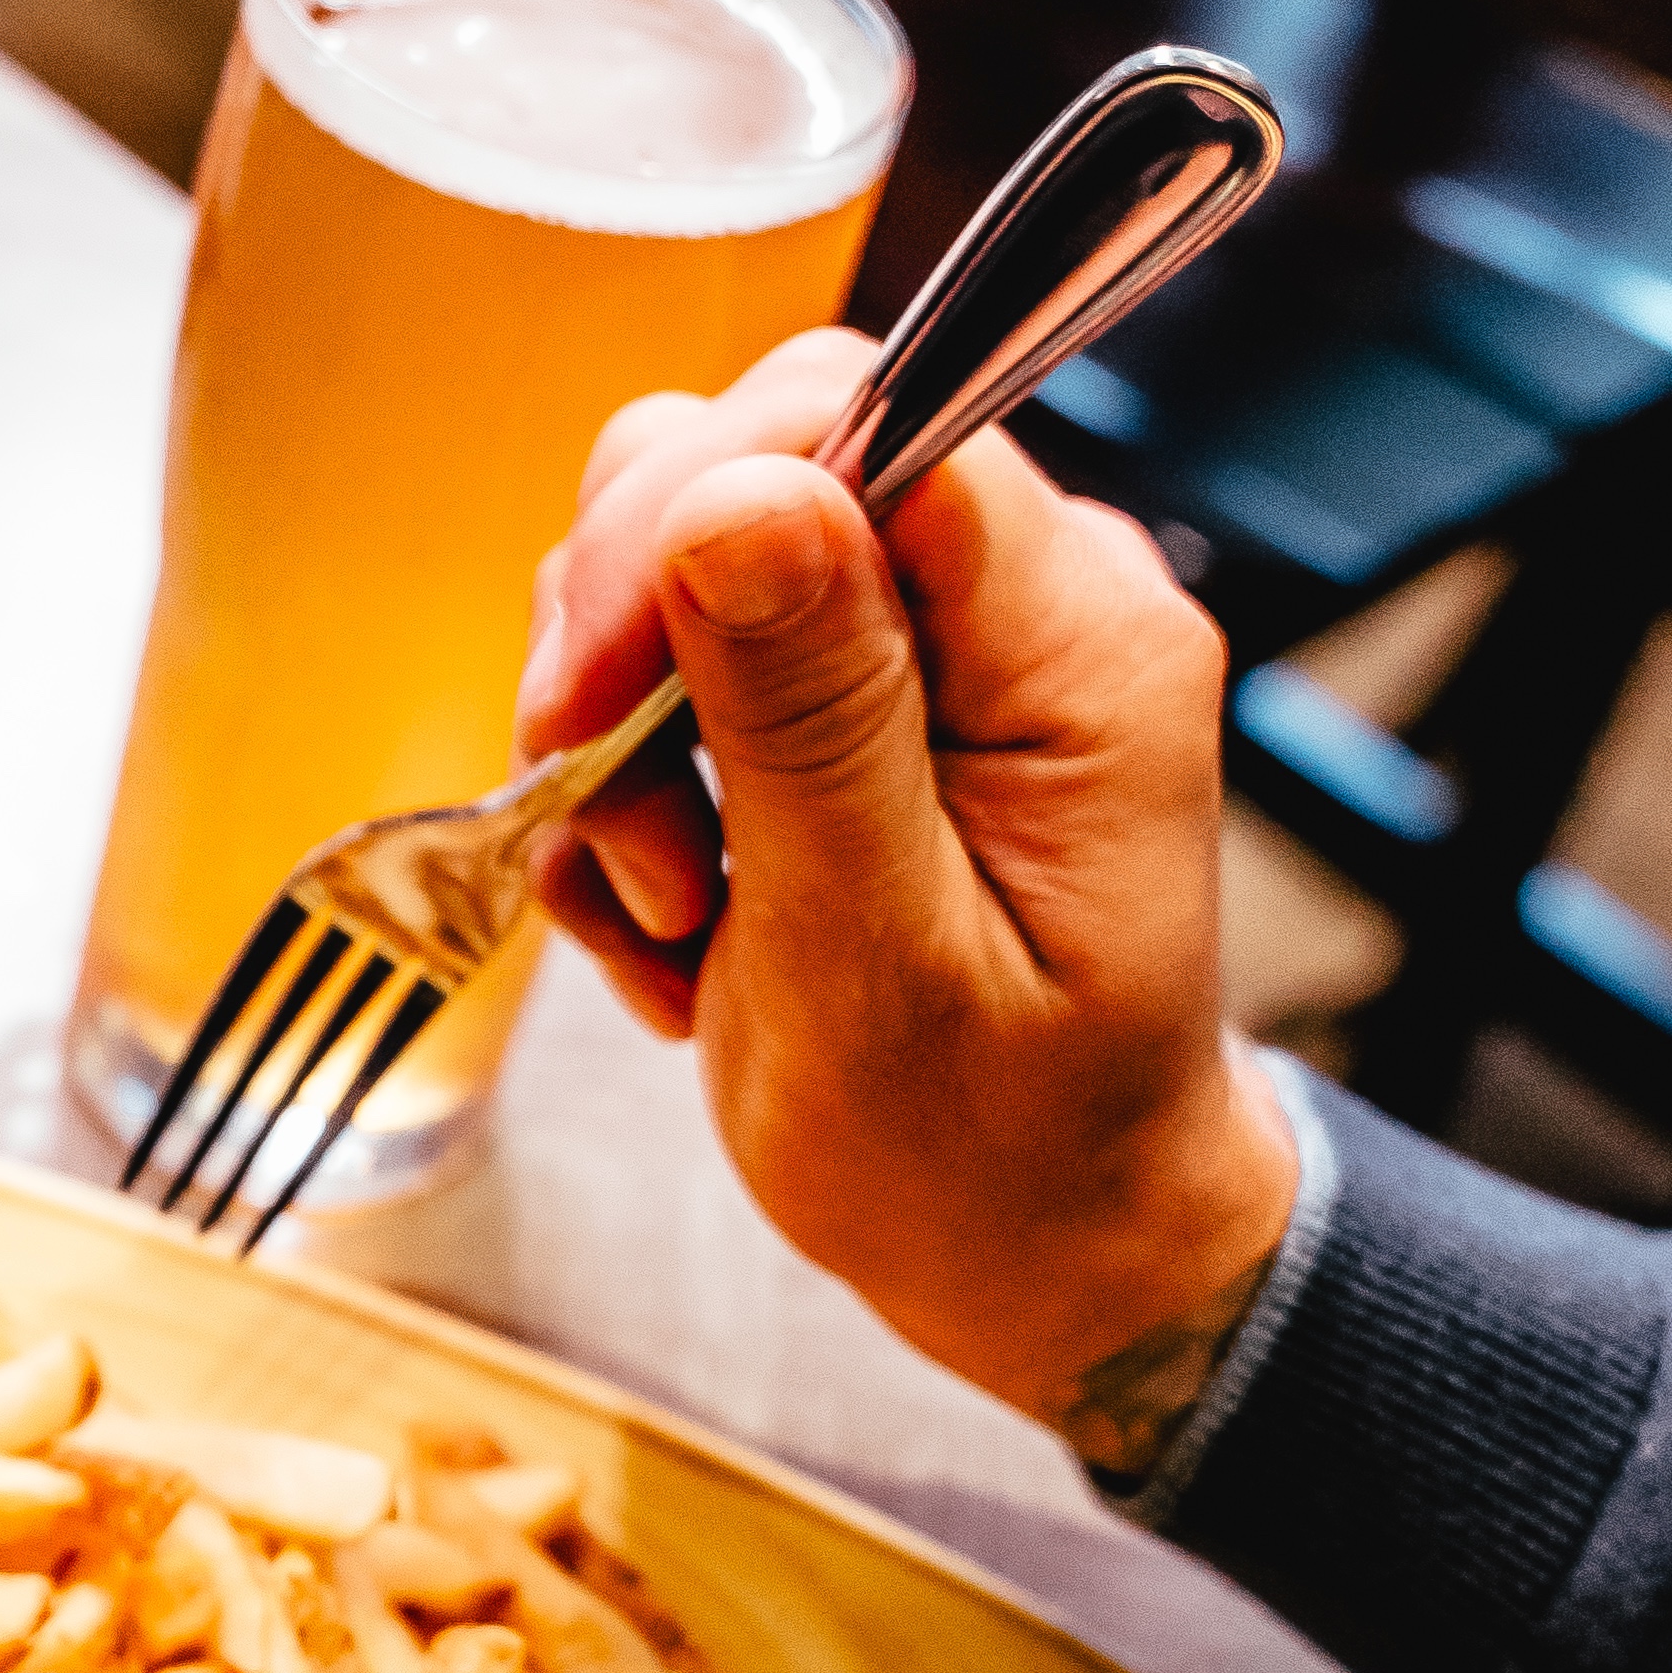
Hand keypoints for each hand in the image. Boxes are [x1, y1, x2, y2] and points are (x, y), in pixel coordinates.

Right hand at [513, 338, 1300, 1467]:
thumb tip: (734, 496)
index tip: (595, 701)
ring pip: (679, 553)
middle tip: (642, 849)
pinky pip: (673, 656)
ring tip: (679, 914)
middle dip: (631, 644)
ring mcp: (933, 641)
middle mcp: (1019, 600)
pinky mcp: (853, 692)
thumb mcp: (881, 965)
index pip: (853, 421)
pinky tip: (685, 922)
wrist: (1040, 1251)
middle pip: (746, 459)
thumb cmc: (991, 1154)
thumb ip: (814, 723)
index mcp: (1076, 641)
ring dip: (620, 741)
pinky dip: (631, 793)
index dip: (687, 524)